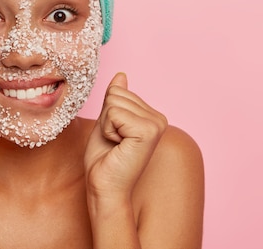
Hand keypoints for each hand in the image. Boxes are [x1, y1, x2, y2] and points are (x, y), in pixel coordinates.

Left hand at [84, 72, 167, 200]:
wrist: (104, 187)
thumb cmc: (104, 160)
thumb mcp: (107, 121)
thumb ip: (115, 99)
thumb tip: (121, 75)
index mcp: (152, 116)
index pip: (118, 91)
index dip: (107, 114)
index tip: (114, 137)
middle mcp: (159, 118)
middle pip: (116, 94)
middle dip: (106, 118)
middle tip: (114, 142)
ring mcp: (156, 124)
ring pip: (113, 102)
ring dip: (106, 125)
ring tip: (116, 145)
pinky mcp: (148, 131)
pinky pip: (114, 112)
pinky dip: (108, 129)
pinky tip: (118, 146)